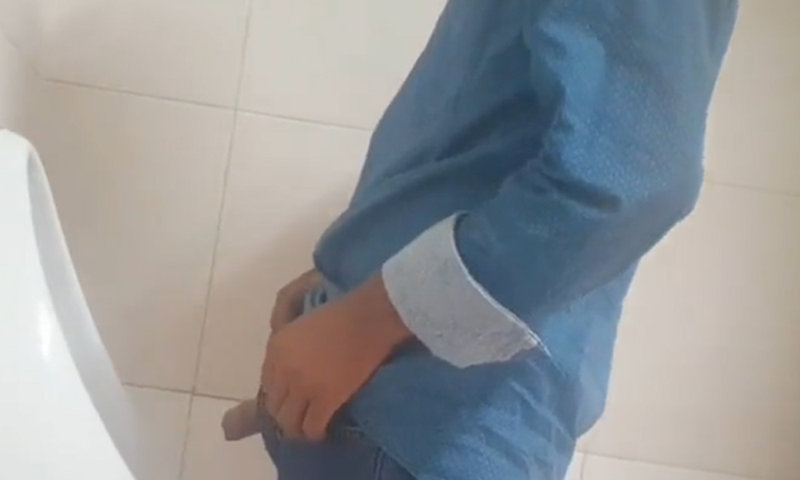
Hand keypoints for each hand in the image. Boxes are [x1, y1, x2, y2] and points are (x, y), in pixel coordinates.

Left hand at [261, 276, 412, 440]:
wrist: (368, 318)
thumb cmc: (342, 315)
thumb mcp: (302, 325)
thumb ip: (289, 348)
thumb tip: (288, 374)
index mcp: (276, 347)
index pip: (266, 383)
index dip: (279, 394)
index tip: (290, 398)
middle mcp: (283, 369)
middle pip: (273, 406)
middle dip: (285, 413)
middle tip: (300, 416)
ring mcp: (303, 386)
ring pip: (288, 422)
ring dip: (297, 428)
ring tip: (308, 427)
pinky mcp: (326, 399)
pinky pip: (311, 426)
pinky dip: (315, 433)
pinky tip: (322, 431)